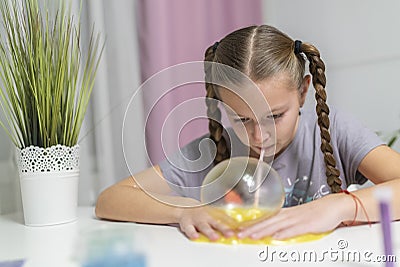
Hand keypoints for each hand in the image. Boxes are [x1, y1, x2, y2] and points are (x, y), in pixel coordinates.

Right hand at [178, 206, 236, 240]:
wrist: (184, 209)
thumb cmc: (200, 214)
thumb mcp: (213, 215)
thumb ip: (224, 221)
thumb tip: (238, 227)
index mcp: (214, 217)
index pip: (226, 222)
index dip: (233, 227)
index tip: (241, 231)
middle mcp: (206, 218)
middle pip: (216, 224)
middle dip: (224, 229)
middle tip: (230, 234)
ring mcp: (197, 221)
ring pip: (203, 226)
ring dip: (209, 232)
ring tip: (215, 238)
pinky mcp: (187, 224)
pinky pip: (189, 229)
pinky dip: (192, 233)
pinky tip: (195, 237)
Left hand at [237, 193, 351, 239]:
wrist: (333, 206)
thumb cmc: (315, 213)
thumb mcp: (296, 218)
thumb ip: (284, 224)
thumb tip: (272, 232)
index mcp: (284, 213)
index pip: (264, 219)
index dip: (251, 224)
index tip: (239, 229)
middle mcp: (288, 215)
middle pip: (267, 222)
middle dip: (252, 228)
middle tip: (239, 234)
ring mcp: (297, 219)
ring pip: (277, 225)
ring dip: (263, 230)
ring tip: (251, 236)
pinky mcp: (308, 224)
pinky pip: (294, 229)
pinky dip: (284, 233)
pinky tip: (276, 237)